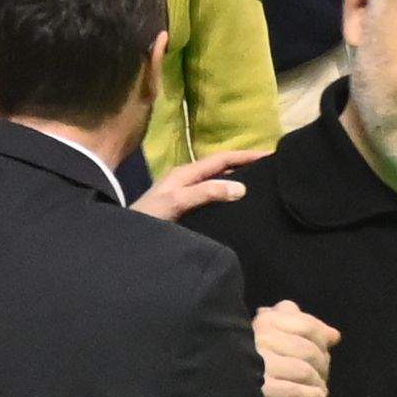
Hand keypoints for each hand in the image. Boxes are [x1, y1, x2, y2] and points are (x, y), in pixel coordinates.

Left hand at [136, 145, 263, 223]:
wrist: (126, 241)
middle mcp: (187, 180)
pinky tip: (238, 208)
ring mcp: (185, 195)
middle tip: (270, 170)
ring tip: (261, 187)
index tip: (269, 155)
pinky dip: (227, 198)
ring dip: (237, 182)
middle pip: (221, 169)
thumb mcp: (177, 202)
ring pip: (217, 183)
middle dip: (244, 166)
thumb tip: (241, 187)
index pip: (221, 159)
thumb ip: (206, 193)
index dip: (244, 155)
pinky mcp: (185, 211)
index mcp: (185, 173)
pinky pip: (212, 198)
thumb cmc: (148, 218)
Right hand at [251, 298, 337, 396]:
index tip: (327, 348)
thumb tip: (335, 335)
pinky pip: (293, 391)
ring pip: (302, 370)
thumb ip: (301, 324)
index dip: (321, 337)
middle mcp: (258, 338)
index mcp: (263, 321)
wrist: (224, 391)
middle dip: (321, 363)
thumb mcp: (271, 331)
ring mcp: (257, 364)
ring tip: (318, 387)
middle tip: (322, 373)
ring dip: (317, 381)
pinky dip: (309, 395)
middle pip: (307, 350)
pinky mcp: (258, 389)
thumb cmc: (254, 356)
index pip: (305, 325)